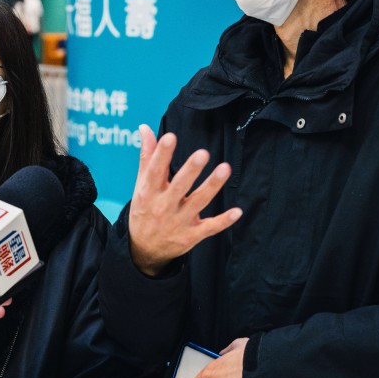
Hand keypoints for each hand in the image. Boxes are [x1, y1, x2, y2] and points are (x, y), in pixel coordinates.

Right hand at [128, 124, 241, 275]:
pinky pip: (210, 227)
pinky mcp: (192, 234)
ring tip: (225, 168)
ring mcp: (179, 221)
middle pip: (179, 186)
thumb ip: (147, 156)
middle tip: (202, 153)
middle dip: (191, 170)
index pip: (155, 170)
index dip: (162, 154)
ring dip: (212, 186)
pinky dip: (223, 221)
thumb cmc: (145, 209)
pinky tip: (237, 211)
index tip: (170, 137)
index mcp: (148, 192)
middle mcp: (163, 206)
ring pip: (198, 202)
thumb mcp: (141, 185)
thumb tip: (145, 128)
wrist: (143, 249)